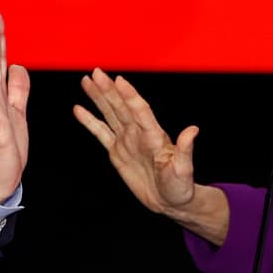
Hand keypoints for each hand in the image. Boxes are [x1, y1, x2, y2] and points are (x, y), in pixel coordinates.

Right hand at [73, 68, 197, 215]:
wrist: (169, 201)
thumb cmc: (180, 187)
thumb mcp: (184, 171)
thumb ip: (185, 150)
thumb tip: (193, 131)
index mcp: (154, 137)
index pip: (141, 111)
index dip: (130, 96)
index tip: (120, 81)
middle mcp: (139, 133)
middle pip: (121, 107)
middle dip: (109, 90)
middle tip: (97, 72)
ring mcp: (127, 140)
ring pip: (110, 114)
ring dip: (99, 97)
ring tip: (87, 81)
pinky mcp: (117, 151)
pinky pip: (101, 133)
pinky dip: (89, 121)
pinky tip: (79, 109)